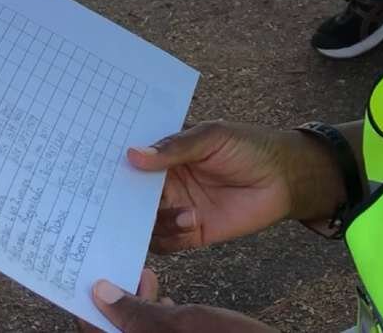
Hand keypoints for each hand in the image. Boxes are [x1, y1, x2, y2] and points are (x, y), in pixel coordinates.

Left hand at [77, 270, 277, 332]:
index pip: (92, 332)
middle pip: (111, 332)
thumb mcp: (179, 322)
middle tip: (129, 273)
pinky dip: (152, 320)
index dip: (89, 305)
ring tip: (148, 280)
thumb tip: (100, 292)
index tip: (97, 275)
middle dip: (115, 303)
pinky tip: (167, 301)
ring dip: (134, 309)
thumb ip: (136, 311)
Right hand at [130, 121, 344, 253]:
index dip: (115, 170)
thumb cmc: (249, 147)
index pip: (131, 165)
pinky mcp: (192, 233)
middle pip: (131, 200)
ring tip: (185, 212)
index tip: (97, 174)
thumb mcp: (212, 137)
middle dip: (123, 204)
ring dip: (156, 222)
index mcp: (166, 156)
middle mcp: (166, 185)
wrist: (284, 177)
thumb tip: (132, 155)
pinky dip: (171, 237)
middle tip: (120, 207)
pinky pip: (166, 244)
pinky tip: (192, 222)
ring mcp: (177, 209)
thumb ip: (175, 148)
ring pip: (145, 225)